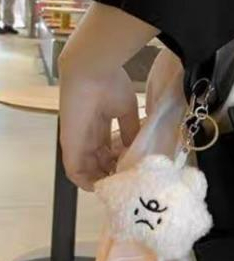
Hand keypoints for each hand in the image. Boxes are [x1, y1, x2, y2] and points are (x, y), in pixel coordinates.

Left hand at [59, 65, 140, 189]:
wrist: (93, 72)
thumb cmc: (111, 85)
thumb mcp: (127, 110)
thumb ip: (130, 130)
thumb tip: (137, 148)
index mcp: (100, 125)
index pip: (107, 150)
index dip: (118, 161)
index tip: (132, 168)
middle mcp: (88, 136)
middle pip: (97, 162)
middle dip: (112, 173)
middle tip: (126, 182)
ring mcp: (77, 142)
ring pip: (87, 170)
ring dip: (101, 180)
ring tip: (117, 187)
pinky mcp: (70, 146)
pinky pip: (74, 172)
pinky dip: (86, 182)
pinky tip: (102, 188)